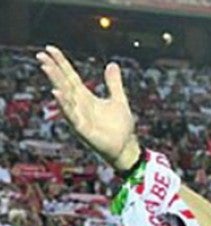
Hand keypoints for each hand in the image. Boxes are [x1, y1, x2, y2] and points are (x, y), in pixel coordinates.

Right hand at [37, 46, 140, 169]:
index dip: (61, 63)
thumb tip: (112, 64)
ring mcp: (79, 116)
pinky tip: (56, 93)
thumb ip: (113, 83)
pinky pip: (71, 115)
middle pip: (63, 83)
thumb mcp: (118, 100)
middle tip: (40, 54)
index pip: (70, 76)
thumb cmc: (120, 127)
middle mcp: (79, 105)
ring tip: (46, 67)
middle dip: (53, 69)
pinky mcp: (82, 129)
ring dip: (55, 82)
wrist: (126, 147)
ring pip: (64, 96)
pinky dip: (64, 104)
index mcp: (86, 97)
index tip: (49, 49)